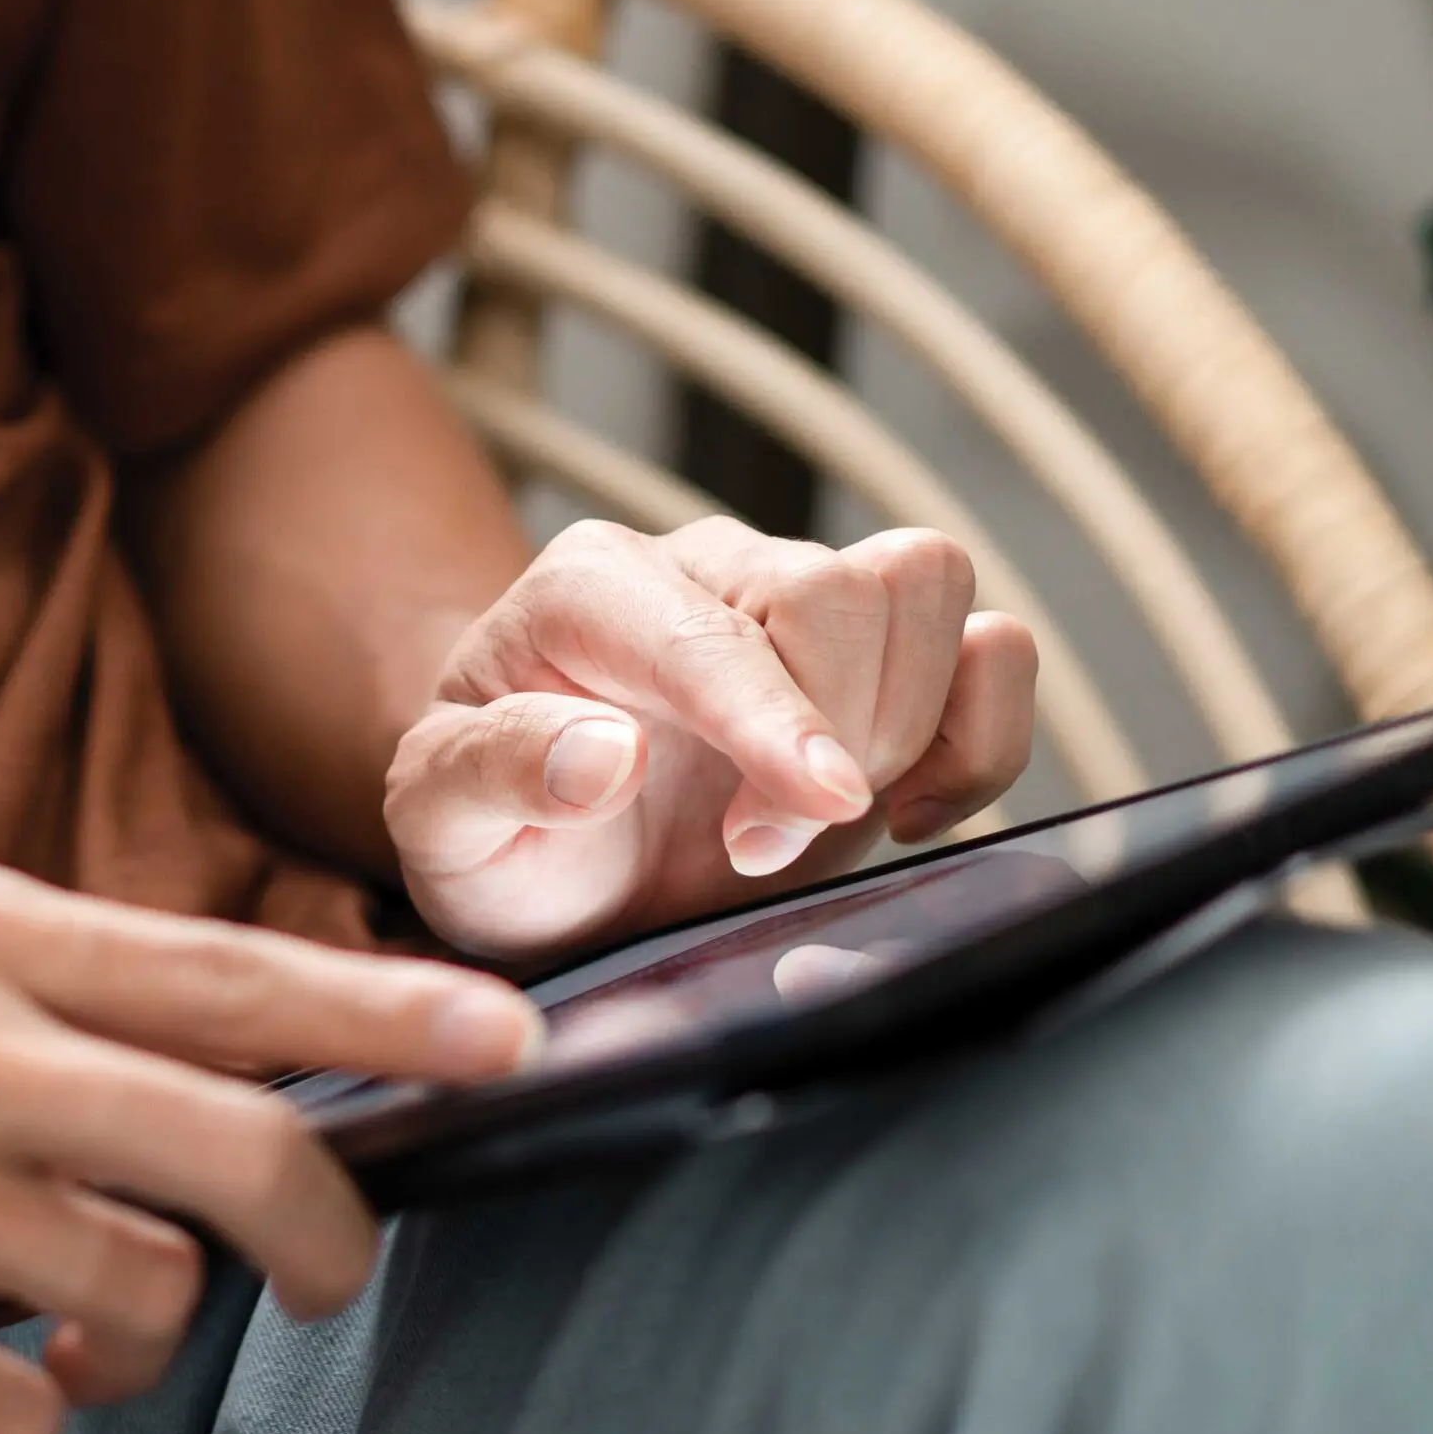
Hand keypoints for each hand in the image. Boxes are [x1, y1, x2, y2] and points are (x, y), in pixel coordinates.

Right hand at [0, 857, 541, 1433]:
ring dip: (132, 1342)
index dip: (388, 1020)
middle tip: (325, 1276)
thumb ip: (24, 984)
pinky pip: (11, 1421)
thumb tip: (184, 1054)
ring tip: (58, 1342)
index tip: (510, 1045)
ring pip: (134, 1294)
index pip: (230, 976)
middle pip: (239, 1151)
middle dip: (325, 1233)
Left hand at [385, 518, 1036, 956]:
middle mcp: (705, 570)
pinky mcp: (883, 663)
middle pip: (840, 586)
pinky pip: (993, 649)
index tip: (811, 810)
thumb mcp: (438, 825)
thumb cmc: (493, 834)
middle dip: (831, 732)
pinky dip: (985, 734)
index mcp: (585, 587)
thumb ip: (490, 775)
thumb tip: (599, 753)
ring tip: (826, 821)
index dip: (773, 717)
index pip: (707, 627)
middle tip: (755, 852)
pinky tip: (913, 811)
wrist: (549, 863)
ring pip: (929, 584)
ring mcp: (801, 603)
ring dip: (910, 722)